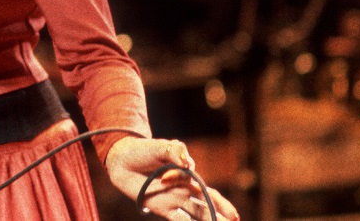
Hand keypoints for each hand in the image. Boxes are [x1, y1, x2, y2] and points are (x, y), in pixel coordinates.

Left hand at [105, 137, 238, 220]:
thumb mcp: (162, 146)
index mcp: (188, 174)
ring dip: (211, 220)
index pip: (201, 184)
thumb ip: (176, 152)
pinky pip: (180, 220)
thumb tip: (187, 165)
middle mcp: (185, 189)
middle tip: (236, 220)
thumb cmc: (145, 151)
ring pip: (199, 213)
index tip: (164, 178)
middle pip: (208, 202)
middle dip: (221, 211)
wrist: (123, 161)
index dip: (187, 183)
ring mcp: (175, 200)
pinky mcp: (164, 208)